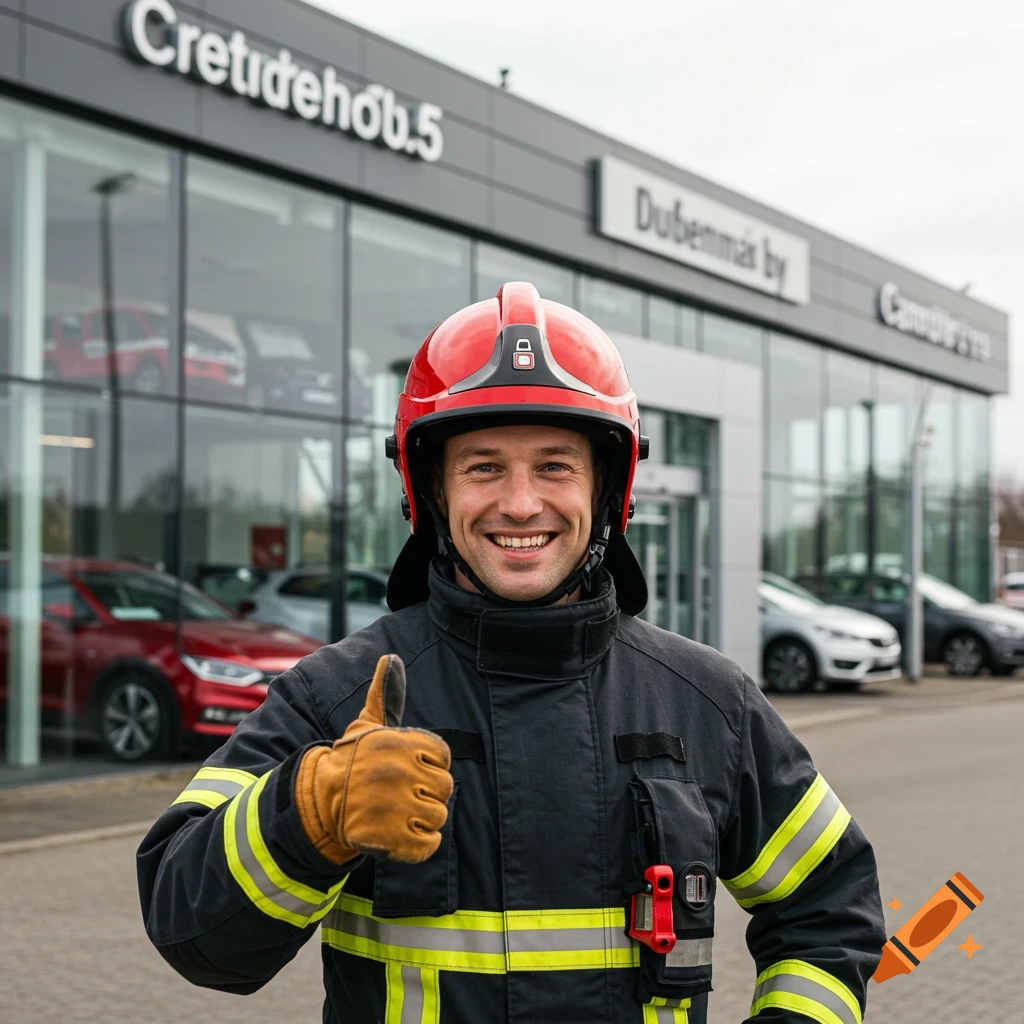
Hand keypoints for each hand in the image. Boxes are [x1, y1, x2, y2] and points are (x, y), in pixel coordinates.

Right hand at [295, 654, 452, 864]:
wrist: (317, 804)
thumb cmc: (349, 763)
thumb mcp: (365, 726)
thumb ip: (385, 694)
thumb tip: (391, 658)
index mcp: (398, 745)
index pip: (441, 755)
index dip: (428, 764)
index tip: (407, 768)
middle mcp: (399, 774)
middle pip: (444, 788)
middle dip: (426, 793)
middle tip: (400, 794)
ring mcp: (396, 808)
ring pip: (438, 817)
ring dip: (421, 820)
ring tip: (397, 814)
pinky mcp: (392, 840)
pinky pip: (429, 845)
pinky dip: (420, 845)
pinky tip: (401, 834)